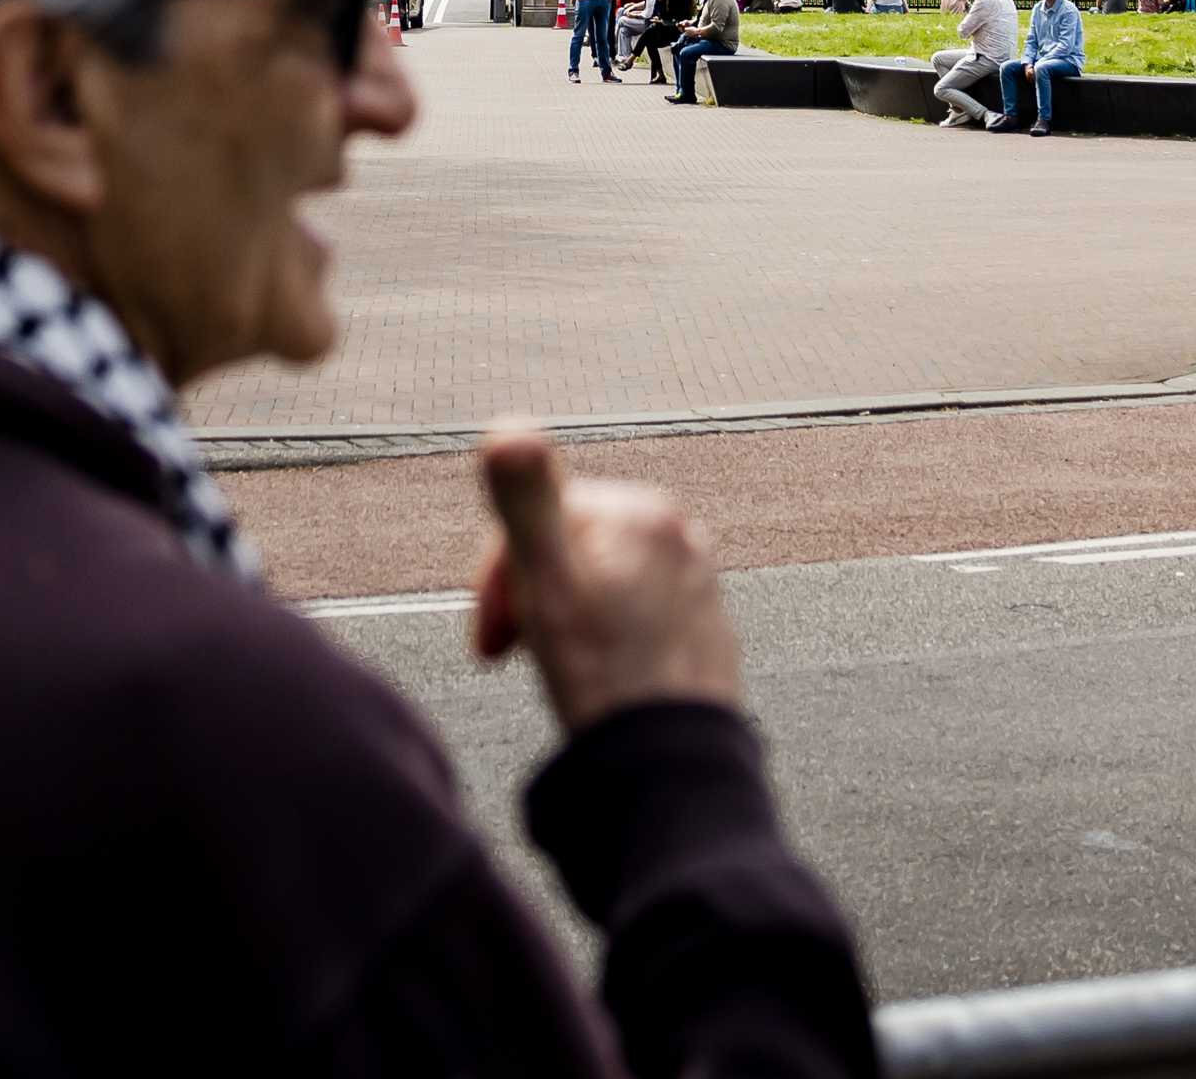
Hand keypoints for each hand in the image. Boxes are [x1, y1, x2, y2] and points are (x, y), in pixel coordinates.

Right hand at [469, 423, 741, 732]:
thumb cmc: (606, 681)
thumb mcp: (548, 586)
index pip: (538, 519)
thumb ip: (527, 501)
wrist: (670, 765)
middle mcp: (677, 535)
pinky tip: (597, 675)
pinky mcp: (704, 624)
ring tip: (557, 665)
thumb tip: (505, 429)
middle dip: (529, 595)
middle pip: (569, 548)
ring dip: (563, 616)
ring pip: (598, 581)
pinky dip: (603, 636)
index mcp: (637, 512)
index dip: (499, 576)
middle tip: (512, 652)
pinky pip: (633, 613)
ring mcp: (695, 580)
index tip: (492, 634)